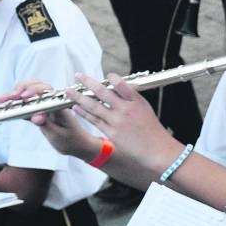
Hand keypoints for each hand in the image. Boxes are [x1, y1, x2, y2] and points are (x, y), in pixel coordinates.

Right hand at [1, 79, 101, 160]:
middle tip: (5, 98)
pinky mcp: (40, 110)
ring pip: (30, 91)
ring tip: (2, 99)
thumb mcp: (58, 135)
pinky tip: (5, 104)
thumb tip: (35, 117)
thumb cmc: (70, 140)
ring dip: (15, 94)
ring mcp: (46, 104)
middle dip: (19, 90)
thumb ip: (46, 124)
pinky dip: (16, 102)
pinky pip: (28, 102)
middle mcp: (53, 101)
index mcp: (60, 105)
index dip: (33, 92)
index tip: (23, 97)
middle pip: (35, 86)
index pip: (46, 91)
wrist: (78, 144)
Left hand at [66, 73, 181, 172]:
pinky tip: (76, 106)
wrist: (156, 150)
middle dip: (88, 82)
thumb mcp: (145, 109)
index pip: (121, 84)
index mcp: (136, 101)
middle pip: (103, 92)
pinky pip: (94, 120)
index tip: (105, 75)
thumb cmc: (151, 129)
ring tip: (69, 90)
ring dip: (79, 97)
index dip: (111, 78)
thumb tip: (116, 88)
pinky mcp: (111, 133)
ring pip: (94, 106)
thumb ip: (131, 98)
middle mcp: (126, 109)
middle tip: (78, 75)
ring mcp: (117, 121)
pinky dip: (84, 112)